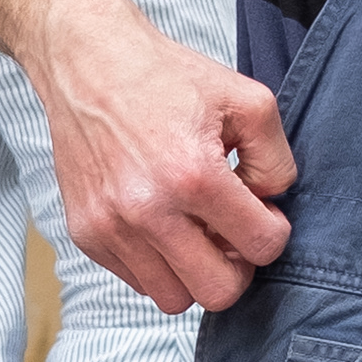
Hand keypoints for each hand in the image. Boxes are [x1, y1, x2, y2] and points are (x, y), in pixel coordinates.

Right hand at [37, 0, 294, 312]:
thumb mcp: (247, 99)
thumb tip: (269, 203)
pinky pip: (135, 281)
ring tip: (193, 231)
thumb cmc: (165, 77)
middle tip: (231, 233)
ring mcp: (110, 227)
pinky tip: (160, 223)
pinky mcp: (85, 233)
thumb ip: (277, 158)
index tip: (261, 211)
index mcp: (194, 175)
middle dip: (236, 267)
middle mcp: (148, 210)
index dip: (273, 231)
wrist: (86, 62)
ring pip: (173, 298)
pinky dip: (155, 263)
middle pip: (218, 293)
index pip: (261, 246)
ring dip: (192, 273)